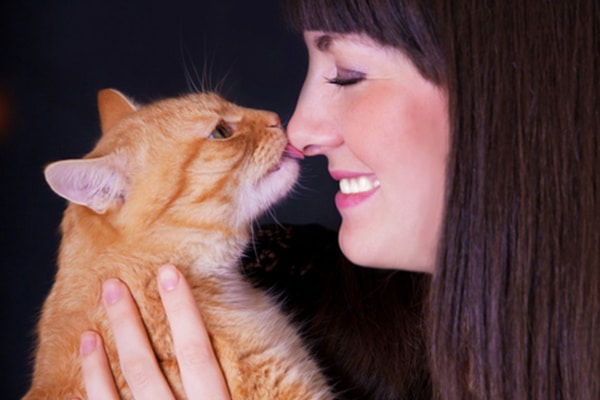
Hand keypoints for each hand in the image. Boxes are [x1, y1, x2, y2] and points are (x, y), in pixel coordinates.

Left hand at [79, 265, 229, 398]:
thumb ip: (237, 368)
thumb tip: (260, 325)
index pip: (197, 353)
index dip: (183, 311)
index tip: (170, 273)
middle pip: (145, 368)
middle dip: (127, 323)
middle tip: (112, 285)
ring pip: (121, 391)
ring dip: (102, 355)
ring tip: (91, 328)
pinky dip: (91, 385)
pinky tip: (82, 366)